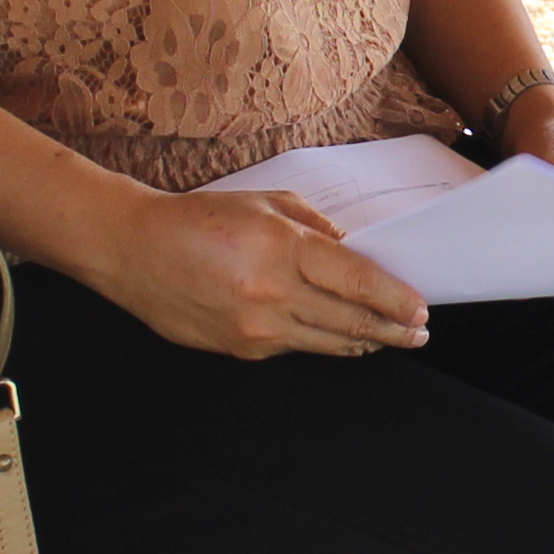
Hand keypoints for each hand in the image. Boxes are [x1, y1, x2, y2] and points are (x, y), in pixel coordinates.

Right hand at [91, 189, 428, 359]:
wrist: (134, 251)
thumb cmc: (200, 218)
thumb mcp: (265, 203)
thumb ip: (316, 228)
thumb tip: (355, 254)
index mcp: (281, 249)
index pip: (356, 282)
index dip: (394, 299)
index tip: (420, 309)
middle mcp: (271, 294)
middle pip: (350, 321)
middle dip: (392, 330)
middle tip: (418, 333)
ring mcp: (255, 328)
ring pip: (327, 343)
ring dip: (364, 342)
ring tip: (389, 339)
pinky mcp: (240, 350)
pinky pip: (294, 347)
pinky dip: (321, 341)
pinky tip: (338, 337)